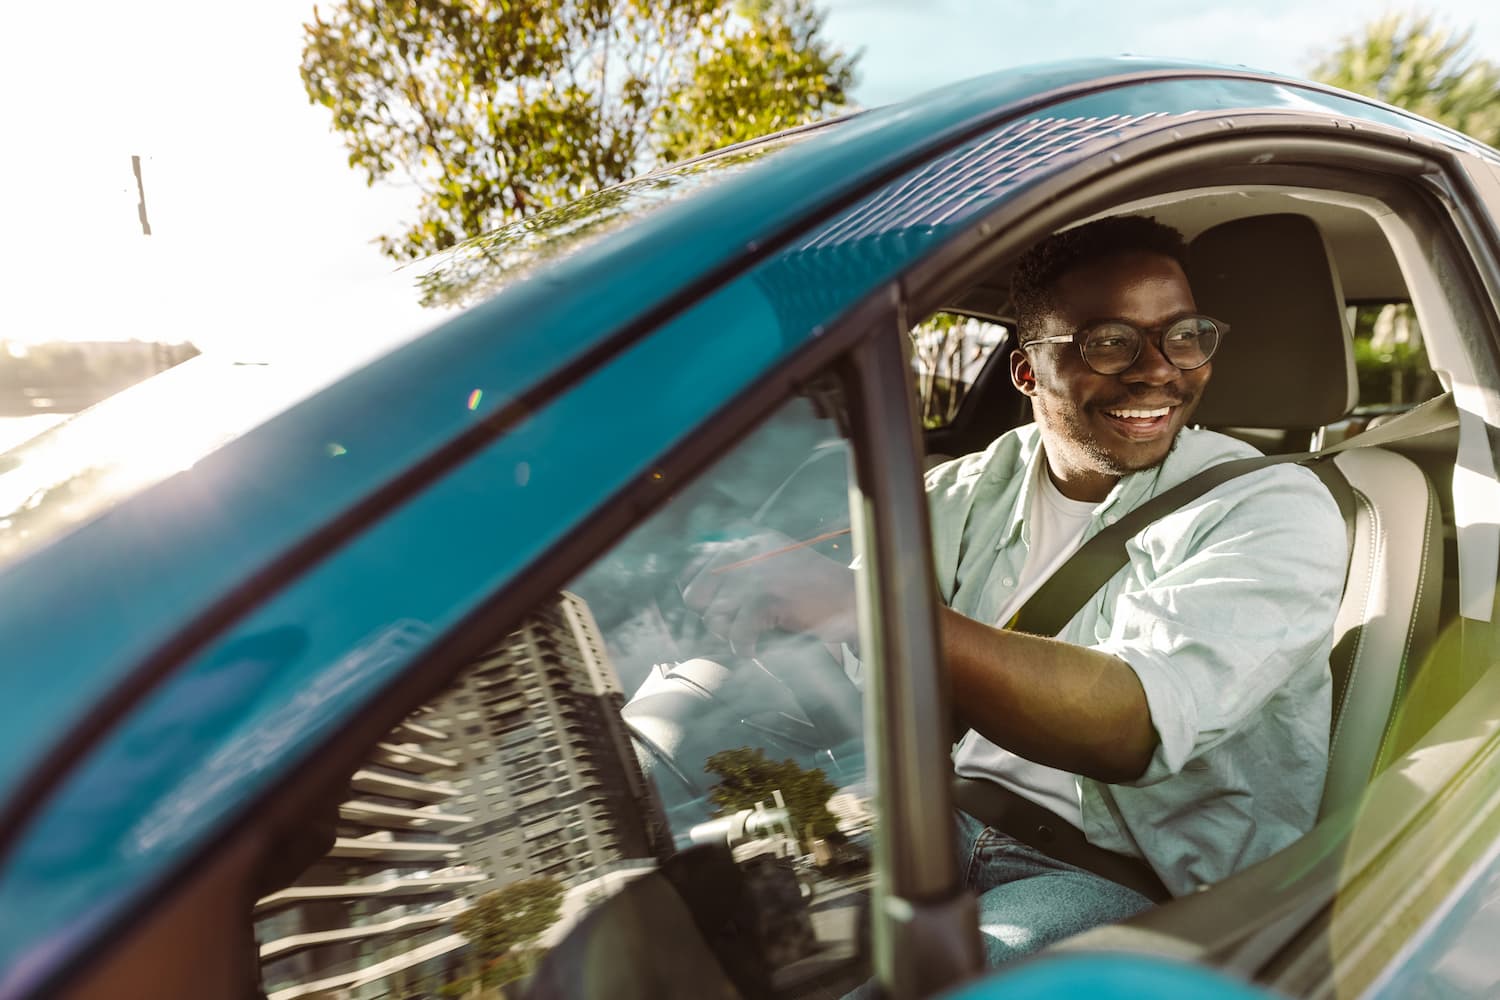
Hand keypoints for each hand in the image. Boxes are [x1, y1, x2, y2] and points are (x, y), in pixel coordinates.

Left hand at [680, 525, 856, 656]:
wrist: (855, 599)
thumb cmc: (814, 590)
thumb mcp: (773, 565)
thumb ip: (736, 571)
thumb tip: (693, 598)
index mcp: (745, 540)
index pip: (697, 572)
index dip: (708, 600)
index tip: (727, 613)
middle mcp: (745, 550)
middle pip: (696, 596)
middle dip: (714, 617)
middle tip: (740, 625)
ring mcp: (754, 573)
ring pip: (714, 618)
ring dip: (731, 634)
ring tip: (756, 634)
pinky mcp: (766, 596)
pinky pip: (736, 634)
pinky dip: (744, 648)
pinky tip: (755, 650)